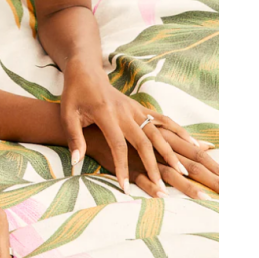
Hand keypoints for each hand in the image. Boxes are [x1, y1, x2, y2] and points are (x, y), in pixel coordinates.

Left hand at [61, 66, 203, 193]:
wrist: (86, 71)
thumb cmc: (75, 94)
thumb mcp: (67, 114)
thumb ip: (74, 137)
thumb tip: (76, 161)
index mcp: (105, 113)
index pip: (118, 144)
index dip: (122, 166)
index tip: (124, 187)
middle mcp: (124, 111)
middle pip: (143, 141)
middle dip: (153, 165)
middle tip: (161, 186)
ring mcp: (135, 108)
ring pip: (157, 132)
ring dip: (169, 152)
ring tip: (181, 171)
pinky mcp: (140, 107)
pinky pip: (162, 120)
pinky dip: (177, 131)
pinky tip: (191, 143)